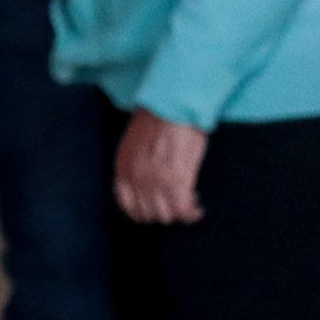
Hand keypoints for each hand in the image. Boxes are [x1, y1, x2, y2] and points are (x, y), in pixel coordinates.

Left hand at [114, 109, 206, 223]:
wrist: (172, 103)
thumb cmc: (159, 118)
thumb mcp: (135, 144)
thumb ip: (137, 165)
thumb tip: (146, 184)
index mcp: (123, 167)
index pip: (127, 206)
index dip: (145, 212)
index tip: (158, 208)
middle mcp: (135, 177)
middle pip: (148, 215)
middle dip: (164, 214)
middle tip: (176, 204)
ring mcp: (154, 180)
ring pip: (165, 217)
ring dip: (178, 214)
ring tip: (188, 203)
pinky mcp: (176, 179)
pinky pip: (183, 210)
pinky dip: (191, 213)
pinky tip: (197, 208)